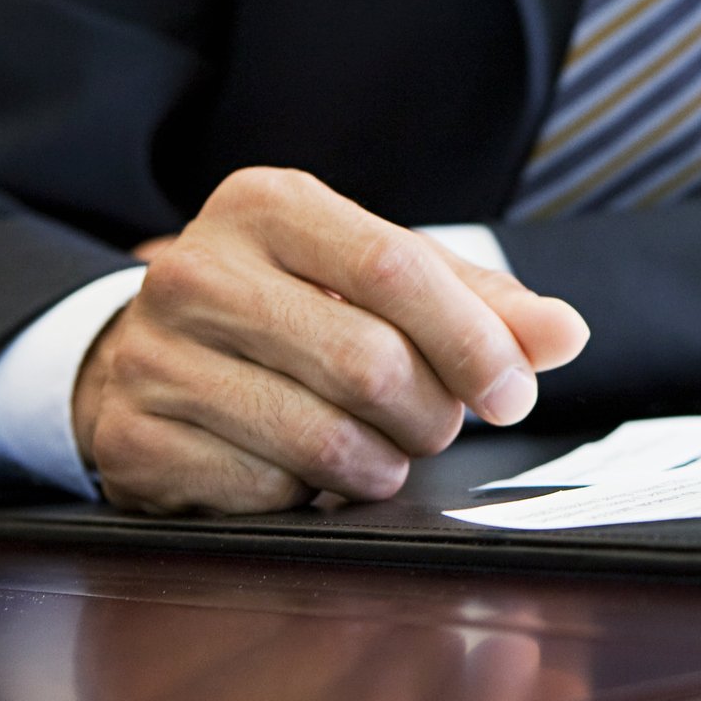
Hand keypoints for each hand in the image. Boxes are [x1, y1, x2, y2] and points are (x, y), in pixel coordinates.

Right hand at [73, 168, 587, 513]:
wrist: (138, 355)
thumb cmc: (289, 309)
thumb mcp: (378, 281)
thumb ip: (480, 304)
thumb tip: (565, 334)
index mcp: (268, 206)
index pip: (395, 267)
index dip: (471, 340)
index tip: (511, 391)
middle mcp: (197, 269)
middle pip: (368, 361)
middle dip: (429, 413)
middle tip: (435, 424)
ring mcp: (155, 356)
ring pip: (323, 437)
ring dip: (381, 464)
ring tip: (380, 449)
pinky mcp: (135, 437)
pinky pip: (266, 489)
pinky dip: (308, 494)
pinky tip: (300, 467)